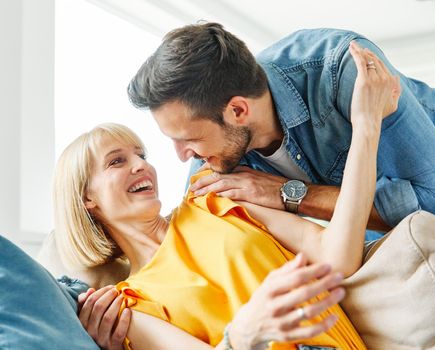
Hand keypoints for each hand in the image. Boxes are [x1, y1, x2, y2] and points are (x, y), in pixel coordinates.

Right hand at [78, 285, 130, 349]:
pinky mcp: (113, 346)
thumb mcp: (92, 317)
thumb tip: (90, 290)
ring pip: (108, 318)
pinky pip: (119, 331)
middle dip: (109, 295)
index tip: (111, 287)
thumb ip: (88, 304)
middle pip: (98, 308)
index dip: (100, 292)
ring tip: (122, 297)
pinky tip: (128, 310)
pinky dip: (124, 319)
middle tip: (117, 290)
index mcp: (83, 323)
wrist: (110, 349)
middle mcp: (90, 331)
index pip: (88, 302)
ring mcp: (101, 339)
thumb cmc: (102, 328)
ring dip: (116, 304)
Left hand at [190, 166, 287, 208]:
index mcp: (245, 171)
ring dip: (206, 189)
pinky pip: (231, 193)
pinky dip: (219, 195)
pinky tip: (210, 199)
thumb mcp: (259, 181)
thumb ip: (245, 182)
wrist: (292, 192)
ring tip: (195, 194)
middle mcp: (244, 175)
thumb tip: (232, 189)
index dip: (207, 173)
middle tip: (190, 188)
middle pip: (217, 175)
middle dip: (202, 181)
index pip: (222, 170)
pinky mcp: (251, 193)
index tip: (196, 178)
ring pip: (221, 183)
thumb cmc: (277, 189)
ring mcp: (247, 183)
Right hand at [228, 253, 344, 349]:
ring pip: (309, 312)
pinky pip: (310, 332)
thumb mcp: (270, 281)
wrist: (249, 325)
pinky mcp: (288, 336)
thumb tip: (303, 256)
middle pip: (304, 293)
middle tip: (340, 277)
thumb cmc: (264, 297)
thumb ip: (287, 269)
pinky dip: (325, 325)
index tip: (328, 266)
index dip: (313, 271)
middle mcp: (275, 306)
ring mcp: (281, 322)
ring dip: (328, 301)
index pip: (295, 278)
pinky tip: (335, 316)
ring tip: (340, 292)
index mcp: (270, 289)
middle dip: (325, 283)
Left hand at [349, 41, 400, 128]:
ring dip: (358, 51)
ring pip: (366, 60)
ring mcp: (374, 78)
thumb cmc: (377, 115)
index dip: (373, 57)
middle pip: (374, 60)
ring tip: (352, 46)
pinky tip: (352, 49)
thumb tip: (396, 78)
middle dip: (365, 52)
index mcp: (390, 81)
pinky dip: (356, 54)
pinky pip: (360, 63)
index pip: (381, 65)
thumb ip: (396, 90)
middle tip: (357, 46)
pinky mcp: (363, 80)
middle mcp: (384, 77)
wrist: (368, 122)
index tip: (366, 53)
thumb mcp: (393, 104)